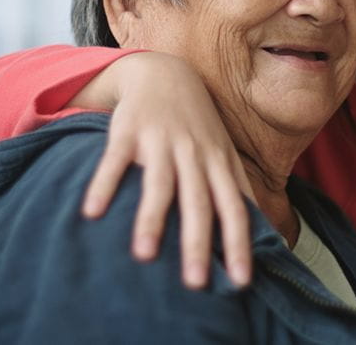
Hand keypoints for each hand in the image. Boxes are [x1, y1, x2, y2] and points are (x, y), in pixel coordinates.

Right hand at [75, 52, 254, 287]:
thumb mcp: (223, 152)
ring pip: (159, 184)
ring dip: (152, 220)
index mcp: (218, 163)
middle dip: (197, 243)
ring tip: (144, 257)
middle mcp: (193, 153)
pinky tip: (93, 212)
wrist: (165, 72)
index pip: (234, 208)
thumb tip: (263, 229)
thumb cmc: (198, 124)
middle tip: (195, 282)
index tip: (240, 280)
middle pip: (199, 202)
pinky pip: (116, 159)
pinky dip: (105, 184)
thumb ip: (237, 188)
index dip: (239, 243)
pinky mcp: (129, 130)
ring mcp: (161, 141)